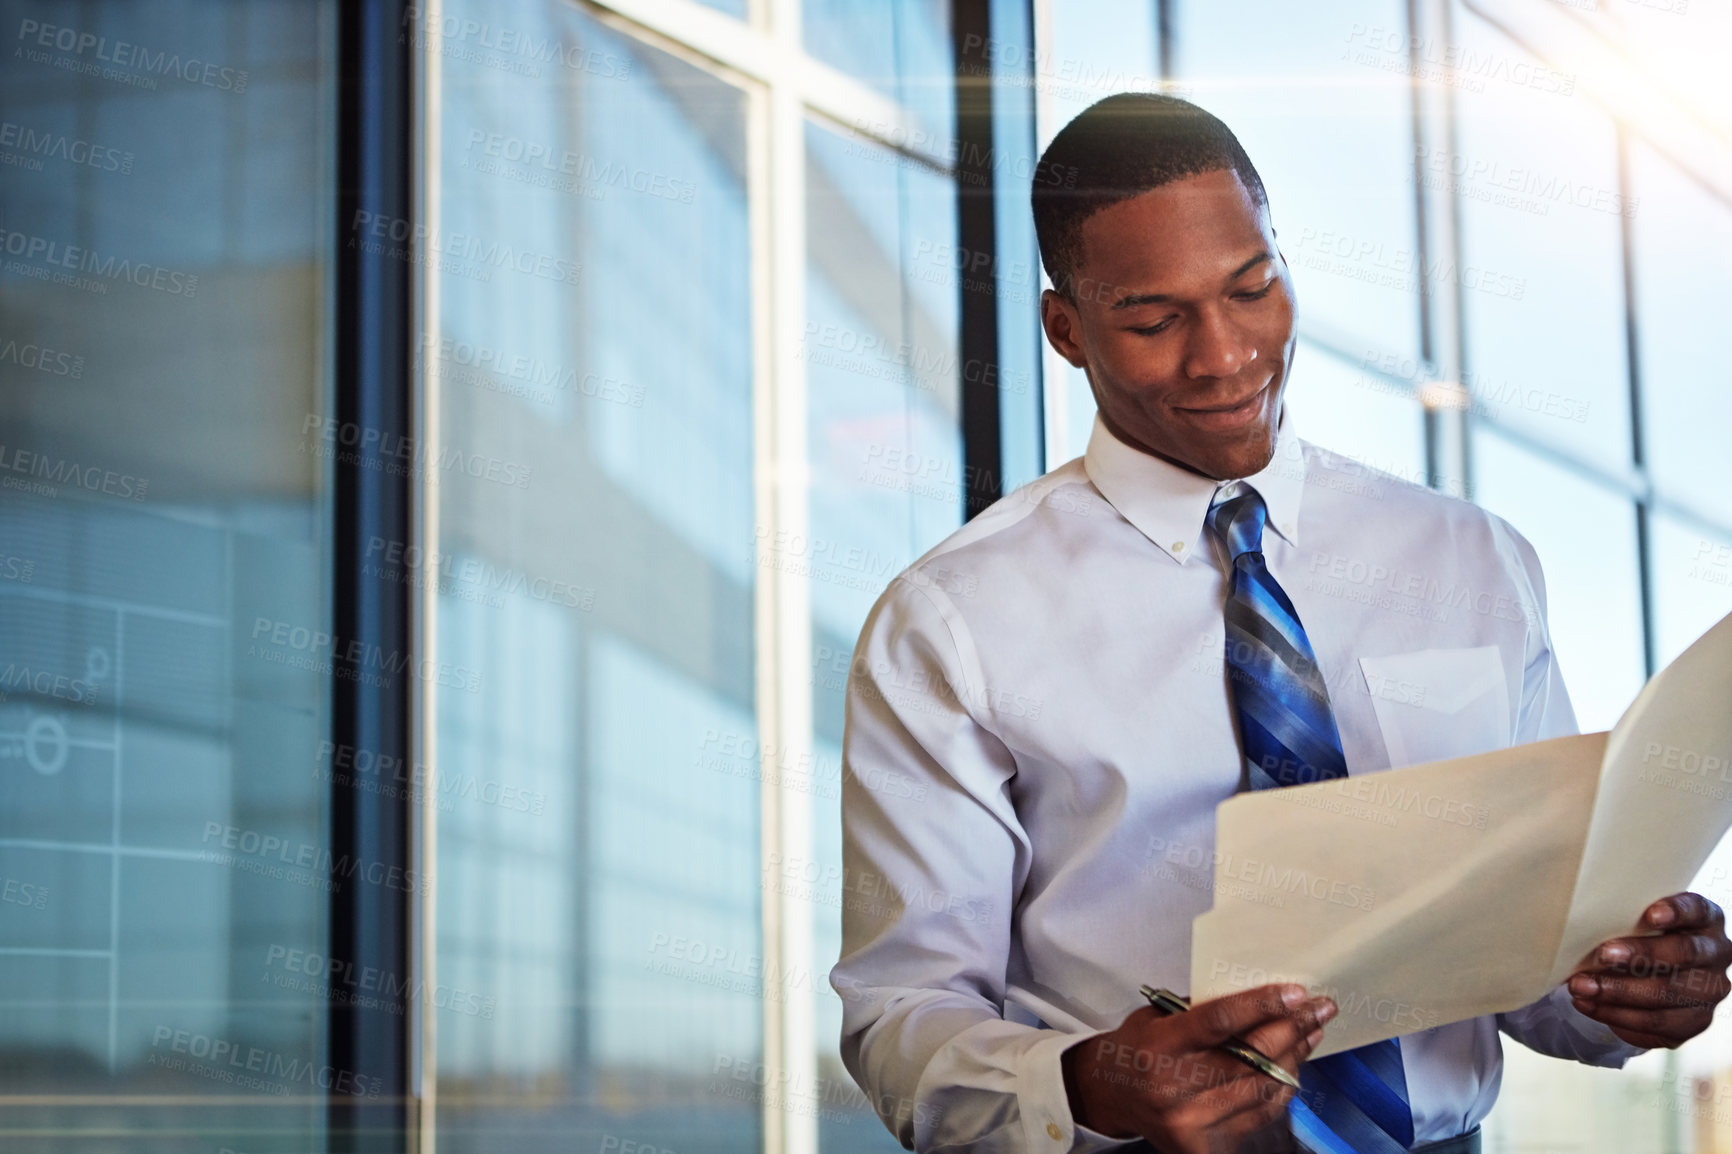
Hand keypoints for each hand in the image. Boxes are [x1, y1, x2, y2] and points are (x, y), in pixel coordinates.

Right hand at [1061, 984, 1334, 1153]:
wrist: (1110, 1097)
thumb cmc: (1139, 1047)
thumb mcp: (1157, 1017)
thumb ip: (1201, 1009)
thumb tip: (1260, 994)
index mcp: (1161, 1047)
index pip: (1220, 1022)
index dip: (1262, 1005)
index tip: (1297, 992)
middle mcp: (1176, 1088)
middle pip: (1252, 1057)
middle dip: (1293, 1029)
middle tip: (1321, 1007)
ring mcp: (1194, 1122)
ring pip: (1263, 1087)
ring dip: (1295, 1057)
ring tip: (1312, 1032)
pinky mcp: (1207, 1147)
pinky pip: (1260, 1114)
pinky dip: (1281, 1089)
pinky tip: (1292, 1066)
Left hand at [1567, 892, 1731, 1048]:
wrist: (1645, 978)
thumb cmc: (1635, 937)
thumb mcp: (1633, 921)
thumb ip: (1622, 918)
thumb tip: (1576, 922)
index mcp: (1704, 919)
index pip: (1697, 909)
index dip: (1676, 911)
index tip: (1650, 914)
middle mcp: (1715, 953)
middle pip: (1684, 953)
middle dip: (1640, 955)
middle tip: (1603, 954)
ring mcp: (1710, 991)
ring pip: (1667, 993)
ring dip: (1619, 992)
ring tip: (1580, 987)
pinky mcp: (1695, 1021)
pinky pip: (1656, 1023)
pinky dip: (1616, 1015)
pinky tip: (1588, 1005)